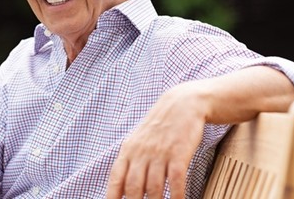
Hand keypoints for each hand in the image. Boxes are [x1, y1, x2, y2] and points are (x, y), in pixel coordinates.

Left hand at [106, 83, 205, 198]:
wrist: (182, 104)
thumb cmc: (159, 127)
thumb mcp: (138, 140)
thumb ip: (130, 162)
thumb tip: (122, 189)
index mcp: (128, 150)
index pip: (116, 179)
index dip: (112, 198)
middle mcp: (142, 152)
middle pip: (133, 188)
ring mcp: (160, 153)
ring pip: (154, 188)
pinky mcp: (179, 153)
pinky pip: (176, 181)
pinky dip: (176, 196)